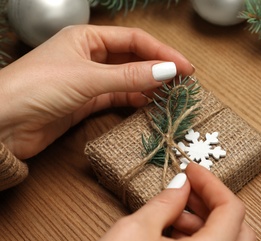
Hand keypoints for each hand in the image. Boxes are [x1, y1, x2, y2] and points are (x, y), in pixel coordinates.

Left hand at [0, 25, 193, 158]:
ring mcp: (88, 80)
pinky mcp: (86, 102)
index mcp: (86, 38)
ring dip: (149, 84)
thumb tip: (167, 71)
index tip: (184, 67)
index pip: (134, 39)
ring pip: (127, 78)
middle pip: (132, 58)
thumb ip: (129, 75)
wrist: (2, 125)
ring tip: (172, 92)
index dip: (162, 52)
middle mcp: (89, 56)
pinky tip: (150, 103)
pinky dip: (135, 99)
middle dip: (158, 67)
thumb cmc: (36, 88)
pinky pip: (118, 96)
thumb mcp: (88, 78)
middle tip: (183, 80)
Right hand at [80, 163, 255, 240]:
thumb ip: (166, 202)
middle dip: (213, 204)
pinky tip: (174, 234)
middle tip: (189, 189)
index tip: (193, 171)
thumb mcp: (136, 230)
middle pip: (238, 231)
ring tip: (175, 212)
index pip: (231, 210)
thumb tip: (181, 185)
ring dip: (206, 224)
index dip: (212, 184)